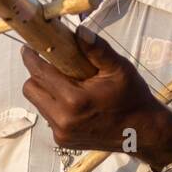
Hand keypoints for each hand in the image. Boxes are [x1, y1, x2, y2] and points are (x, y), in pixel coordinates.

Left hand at [20, 26, 171, 162]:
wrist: (143, 132)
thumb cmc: (132, 98)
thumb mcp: (119, 69)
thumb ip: (97, 50)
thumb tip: (79, 31)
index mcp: (75, 100)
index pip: (40, 74)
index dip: (32, 58)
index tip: (29, 47)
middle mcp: (63, 120)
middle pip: (31, 89)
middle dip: (38, 74)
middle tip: (53, 65)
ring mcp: (61, 133)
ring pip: (37, 103)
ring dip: (46, 90)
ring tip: (67, 83)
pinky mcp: (63, 141)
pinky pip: (48, 116)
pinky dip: (55, 105)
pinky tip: (74, 102)